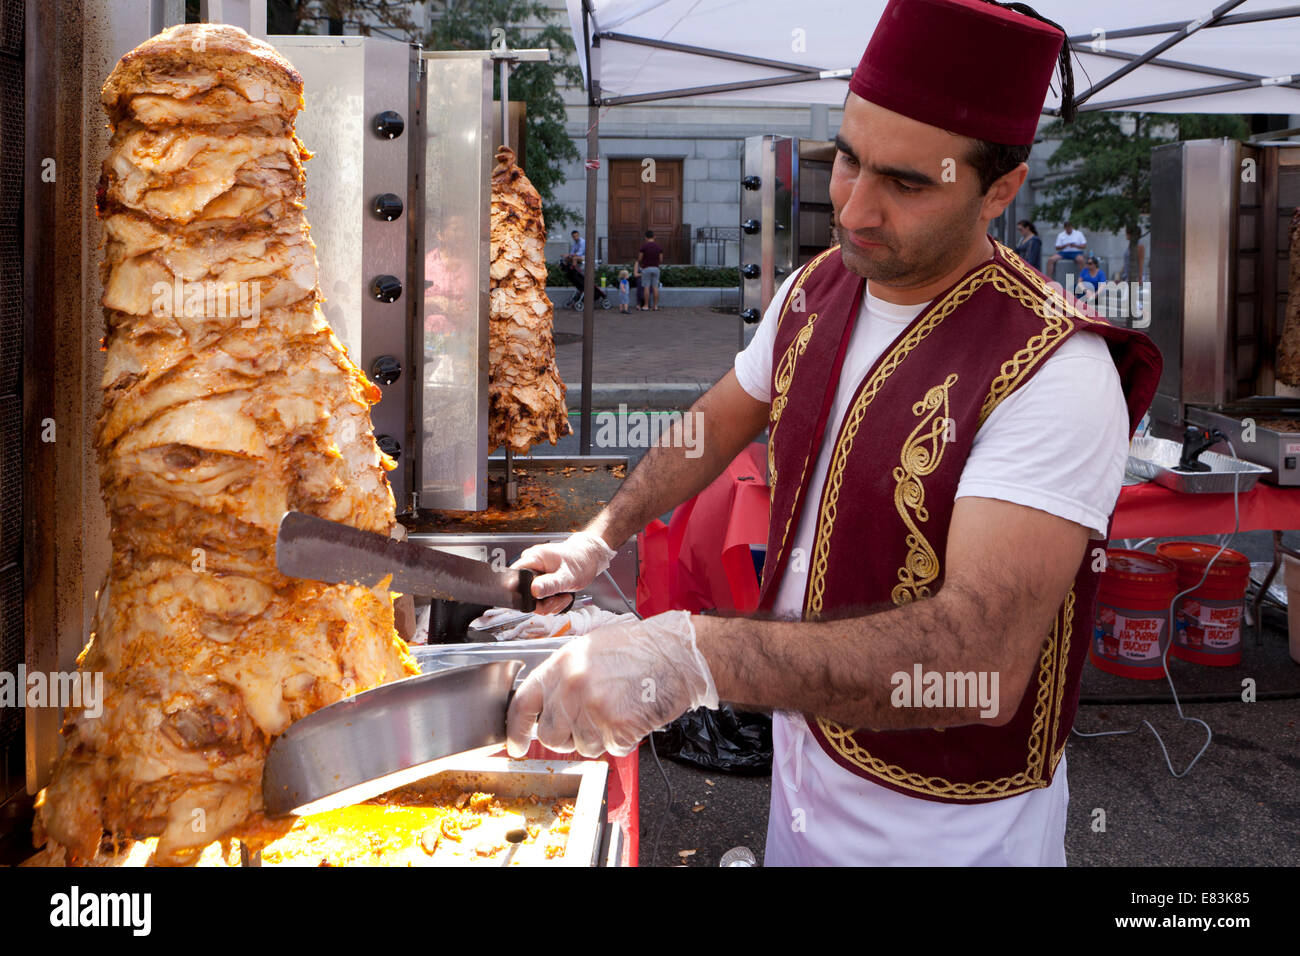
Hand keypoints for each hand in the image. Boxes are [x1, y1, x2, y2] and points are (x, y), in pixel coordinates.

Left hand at [505, 610, 718, 757]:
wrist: (675, 654)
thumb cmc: (637, 649)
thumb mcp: (588, 649)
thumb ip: (562, 677)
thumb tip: (545, 706)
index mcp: (561, 665)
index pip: (523, 704)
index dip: (516, 729)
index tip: (515, 744)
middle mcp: (572, 688)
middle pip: (551, 736)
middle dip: (566, 737)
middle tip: (587, 722)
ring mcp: (594, 709)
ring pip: (582, 747)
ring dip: (598, 738)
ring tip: (616, 710)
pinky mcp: (617, 728)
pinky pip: (610, 749)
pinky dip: (621, 740)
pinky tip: (631, 716)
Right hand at [510, 531, 616, 614]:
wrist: (589, 559)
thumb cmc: (581, 561)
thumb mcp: (567, 576)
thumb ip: (550, 584)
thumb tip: (534, 591)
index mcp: (534, 558)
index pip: (514, 577)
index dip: (520, 592)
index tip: (537, 599)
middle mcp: (531, 566)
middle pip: (523, 593)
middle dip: (541, 603)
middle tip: (558, 598)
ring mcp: (536, 576)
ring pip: (533, 600)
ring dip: (550, 604)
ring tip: (564, 595)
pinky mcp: (541, 583)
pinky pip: (540, 600)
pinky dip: (552, 603)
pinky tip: (563, 596)